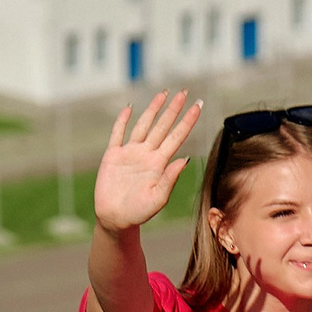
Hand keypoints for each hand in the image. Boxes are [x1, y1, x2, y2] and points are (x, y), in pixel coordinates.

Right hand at [94, 91, 204, 233]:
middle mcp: (147, 154)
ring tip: (163, 93)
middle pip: (163, 126)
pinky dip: (122, 120)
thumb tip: (184, 159)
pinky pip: (118, 134)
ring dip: (153, 109)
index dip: (188, 121)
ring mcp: (130, 153)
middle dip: (174, 109)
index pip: (177, 137)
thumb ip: (170, 179)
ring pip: (144, 125)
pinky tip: (129, 107)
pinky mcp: (113, 155)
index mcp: (160, 163)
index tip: (198, 105)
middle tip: (185, 92)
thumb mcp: (158, 198)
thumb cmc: (139, 213)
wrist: (116, 219)